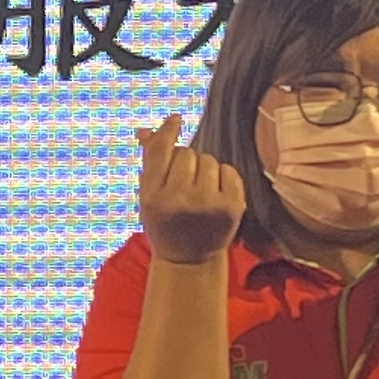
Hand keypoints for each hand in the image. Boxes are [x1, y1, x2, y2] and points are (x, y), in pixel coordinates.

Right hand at [137, 115, 244, 264]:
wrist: (189, 259)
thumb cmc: (165, 222)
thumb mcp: (149, 196)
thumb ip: (149, 163)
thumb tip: (145, 130)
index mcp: (154, 197)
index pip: (160, 152)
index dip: (167, 131)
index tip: (176, 119)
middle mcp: (180, 200)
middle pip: (187, 153)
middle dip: (185, 162)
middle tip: (183, 185)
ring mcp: (208, 204)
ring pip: (208, 160)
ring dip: (204, 169)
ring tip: (199, 191)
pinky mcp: (233, 207)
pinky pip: (228, 170)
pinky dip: (223, 177)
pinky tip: (215, 195)